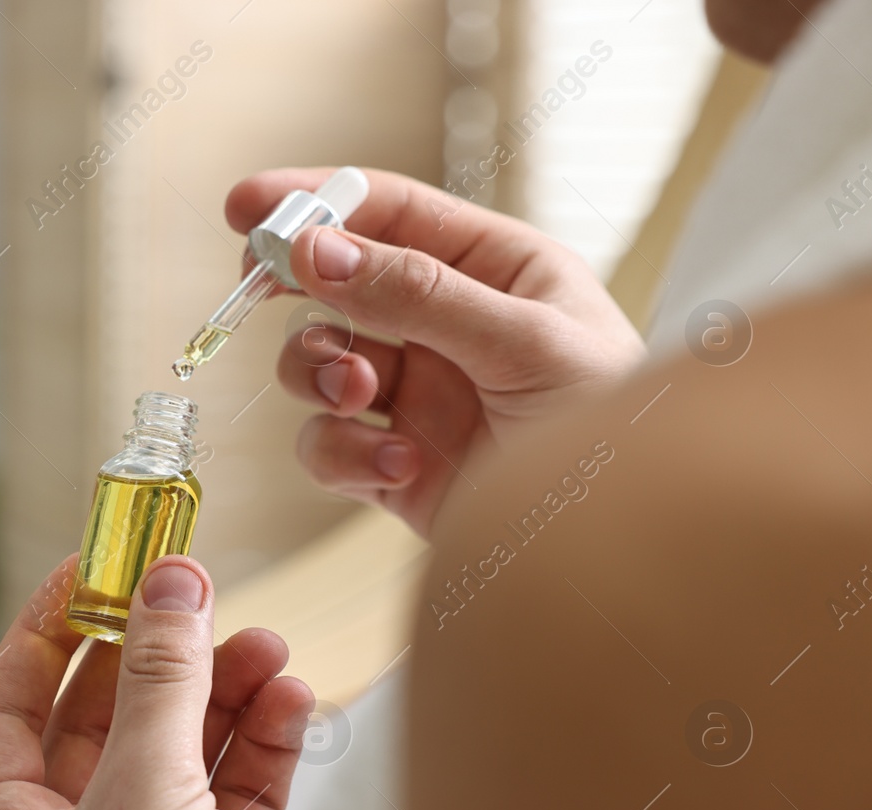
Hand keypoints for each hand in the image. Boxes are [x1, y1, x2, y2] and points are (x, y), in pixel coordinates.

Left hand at [0, 555, 314, 809]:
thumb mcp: (144, 792)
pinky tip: (290, 697)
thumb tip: (170, 585)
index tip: (87, 567)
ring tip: (267, 646)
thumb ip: (160, 681)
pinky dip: (262, 741)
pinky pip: (234, 788)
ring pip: (179, 747)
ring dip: (224, 692)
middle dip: (160, 657)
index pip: (8, 707)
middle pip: (107, 718)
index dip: (44, 629)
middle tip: (196, 593)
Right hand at [226, 167, 645, 534]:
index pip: (390, 213)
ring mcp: (417, 398)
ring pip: (319, 366)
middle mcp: (447, 327)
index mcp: (495, 271)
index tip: (247, 205)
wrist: (624, 547)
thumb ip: (418, 295)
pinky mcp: (395, 466)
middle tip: (256, 290)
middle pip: (337, 285)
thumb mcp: (526, 344)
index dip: (315, 201)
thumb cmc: (614, 433)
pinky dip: (346, 456)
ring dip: (321, 377)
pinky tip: (399, 468)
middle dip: (296, 292)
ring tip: (361, 400)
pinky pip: (329, 445)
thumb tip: (317, 251)